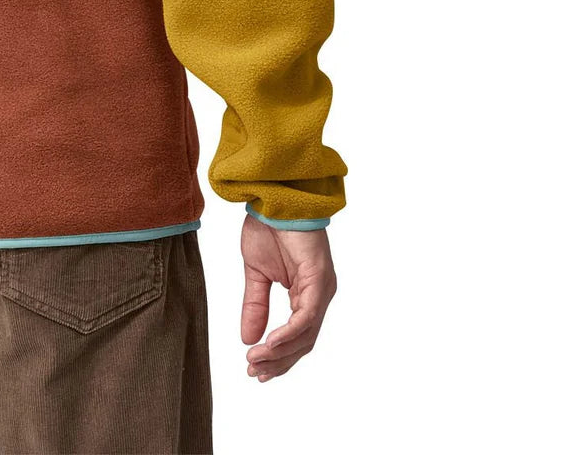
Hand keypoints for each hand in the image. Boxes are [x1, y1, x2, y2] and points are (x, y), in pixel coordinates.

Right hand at [240, 214, 337, 380]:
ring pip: (307, 334)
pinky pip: (306, 316)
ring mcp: (322, 288)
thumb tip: (247, 339)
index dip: (277, 357)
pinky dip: (288, 334)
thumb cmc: (268, 227)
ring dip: (281, 352)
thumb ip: (255, 306)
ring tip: (256, 360)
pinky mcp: (319, 280)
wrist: (272, 197)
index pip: (297, 337)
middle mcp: (319, 295)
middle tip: (254, 372)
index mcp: (306, 294)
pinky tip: (269, 343)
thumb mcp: (256, 273)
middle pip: (303, 342)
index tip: (255, 369)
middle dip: (278, 362)